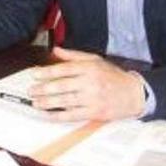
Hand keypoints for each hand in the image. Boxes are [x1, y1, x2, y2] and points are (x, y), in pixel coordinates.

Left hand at [26, 47, 145, 121]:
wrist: (134, 93)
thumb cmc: (113, 76)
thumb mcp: (95, 60)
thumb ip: (73, 56)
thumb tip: (55, 50)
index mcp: (89, 68)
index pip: (64, 69)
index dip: (47, 72)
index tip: (34, 74)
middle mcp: (90, 83)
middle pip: (62, 86)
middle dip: (43, 89)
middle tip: (31, 90)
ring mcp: (93, 99)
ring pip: (65, 101)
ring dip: (48, 103)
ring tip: (36, 102)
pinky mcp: (95, 112)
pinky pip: (73, 115)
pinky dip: (59, 116)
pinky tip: (49, 115)